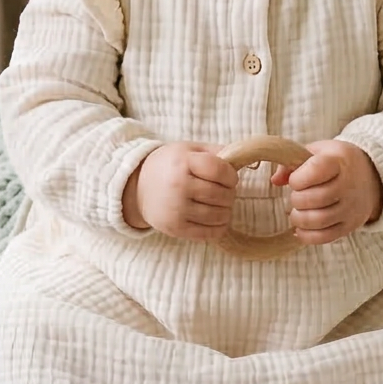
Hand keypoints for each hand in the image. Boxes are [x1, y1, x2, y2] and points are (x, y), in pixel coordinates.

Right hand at [122, 142, 236, 238]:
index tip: (229, 177)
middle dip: (230, 194)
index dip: (232, 176)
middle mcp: (178, 186)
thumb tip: (245, 159)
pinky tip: (215, 218)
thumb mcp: (189, 149)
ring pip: (219, 216)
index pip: (220, 171)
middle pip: (222, 195)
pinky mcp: (176, 228)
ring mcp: (176, 210)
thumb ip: (216, 152)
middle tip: (224, 191)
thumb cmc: (169, 165)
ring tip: (219, 204)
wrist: (138, 187)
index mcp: (183, 162)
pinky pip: (210, 233)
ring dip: (226, 210)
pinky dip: (220, 226)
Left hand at [273, 139, 382, 243]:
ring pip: (320, 220)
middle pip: (316, 198)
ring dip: (299, 218)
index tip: (295, 180)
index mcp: (339, 162)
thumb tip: (275, 180)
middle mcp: (348, 186)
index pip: (316, 171)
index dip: (298, 178)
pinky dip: (307, 236)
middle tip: (296, 196)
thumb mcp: (317, 152)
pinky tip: (301, 228)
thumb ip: (293, 161)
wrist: (372, 177)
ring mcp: (351, 208)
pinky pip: (326, 237)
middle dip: (297, 199)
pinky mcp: (350, 226)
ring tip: (297, 212)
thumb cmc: (337, 162)